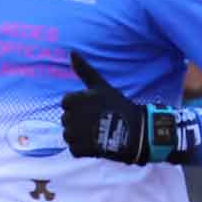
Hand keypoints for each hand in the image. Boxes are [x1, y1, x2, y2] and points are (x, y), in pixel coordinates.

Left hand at [59, 52, 177, 164]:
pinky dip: (84, 148)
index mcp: (74, 100)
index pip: (66, 102)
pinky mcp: (77, 149)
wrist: (135, 132)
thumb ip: (84, 70)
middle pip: (67, 118)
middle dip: (79, 120)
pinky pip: (74, 148)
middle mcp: (70, 117)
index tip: (94, 107)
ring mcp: (73, 135)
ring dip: (80, 135)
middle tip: (98, 120)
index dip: (79, 105)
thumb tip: (71, 51)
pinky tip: (97, 143)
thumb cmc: (118, 105)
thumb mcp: (101, 86)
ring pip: (69, 134)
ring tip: (98, 132)